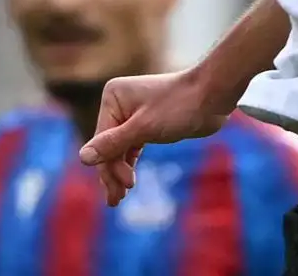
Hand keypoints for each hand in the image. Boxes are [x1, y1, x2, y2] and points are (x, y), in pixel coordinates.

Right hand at [78, 70, 233, 205]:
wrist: (214, 95)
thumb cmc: (180, 105)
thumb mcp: (144, 127)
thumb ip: (113, 143)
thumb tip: (82, 158)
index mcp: (113, 97)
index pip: (102, 140)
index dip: (109, 166)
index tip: (125, 187)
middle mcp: (119, 104)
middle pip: (108, 146)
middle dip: (112, 173)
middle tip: (116, 201)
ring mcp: (133, 114)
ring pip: (119, 150)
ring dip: (118, 173)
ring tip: (119, 199)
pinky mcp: (147, 124)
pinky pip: (131, 147)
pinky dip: (128, 164)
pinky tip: (126, 182)